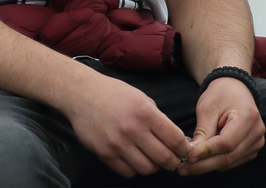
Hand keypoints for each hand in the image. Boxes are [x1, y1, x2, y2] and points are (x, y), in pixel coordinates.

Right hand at [64, 70, 192, 178]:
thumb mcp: (141, 98)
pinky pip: (128, 172)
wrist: (81, 94)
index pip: (176, 140)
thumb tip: (178, 142)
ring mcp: (117, 143)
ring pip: (147, 169)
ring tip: (150, 156)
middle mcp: (132, 129)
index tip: (184, 150)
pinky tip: (132, 157)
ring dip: (153, 165)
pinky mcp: (104, 153)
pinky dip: (134, 168)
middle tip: (171, 158)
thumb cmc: (113, 94)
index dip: (184, 149)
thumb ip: (158, 119)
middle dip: (173, 161)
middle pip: (165, 159)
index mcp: (145, 113)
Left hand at [180, 78, 264, 175]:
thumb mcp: (207, 107)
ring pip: (230, 162)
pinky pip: (233, 161)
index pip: (226, 143)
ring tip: (187, 163)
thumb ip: (202, 131)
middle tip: (182, 169)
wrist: (235, 88)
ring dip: (208, 165)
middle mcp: (256, 132)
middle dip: (204, 164)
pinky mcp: (252, 149)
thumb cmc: (220, 94)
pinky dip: (216, 162)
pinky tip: (201, 158)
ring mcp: (257, 142)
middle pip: (228, 156)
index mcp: (247, 117)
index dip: (206, 152)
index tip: (188, 157)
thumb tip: (192, 154)